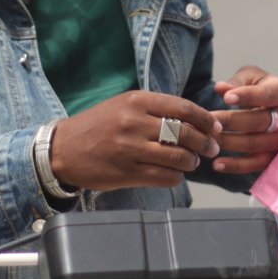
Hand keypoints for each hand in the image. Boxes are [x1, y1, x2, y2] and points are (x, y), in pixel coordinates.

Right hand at [48, 92, 219, 190]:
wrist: (63, 149)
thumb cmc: (97, 126)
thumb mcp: (123, 106)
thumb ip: (154, 109)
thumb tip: (191, 119)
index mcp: (136, 101)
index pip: (183, 107)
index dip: (205, 119)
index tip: (215, 127)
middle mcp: (134, 122)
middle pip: (184, 133)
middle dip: (204, 142)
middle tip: (211, 148)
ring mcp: (130, 149)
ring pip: (178, 157)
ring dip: (191, 162)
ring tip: (191, 162)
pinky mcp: (126, 172)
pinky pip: (164, 177)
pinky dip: (176, 177)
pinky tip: (175, 175)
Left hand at [213, 65, 277, 175]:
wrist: (277, 109)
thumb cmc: (261, 89)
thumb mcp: (252, 77)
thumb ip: (238, 81)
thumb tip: (220, 88)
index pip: (267, 95)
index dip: (247, 96)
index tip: (226, 98)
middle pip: (258, 121)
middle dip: (231, 121)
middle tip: (209, 119)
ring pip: (254, 144)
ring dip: (228, 142)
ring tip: (207, 138)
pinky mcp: (274, 156)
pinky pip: (255, 164)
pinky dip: (235, 166)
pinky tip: (216, 164)